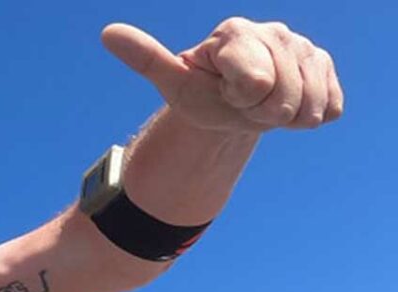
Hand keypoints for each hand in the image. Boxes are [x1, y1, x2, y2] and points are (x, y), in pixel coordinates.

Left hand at [102, 18, 342, 131]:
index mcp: (237, 32)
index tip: (225, 92)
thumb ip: (145, 58)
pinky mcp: (326, 68)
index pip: (256, 84)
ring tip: (263, 104)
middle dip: (260, 112)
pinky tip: (288, 103)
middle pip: (282, 99)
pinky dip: (307, 116)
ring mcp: (307, 47)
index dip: (239, 99)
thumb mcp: (172, 81)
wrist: (232, 104)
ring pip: (308, 105)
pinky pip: (328, 108)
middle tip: (243, 102)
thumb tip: (107, 33)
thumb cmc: (201, 92)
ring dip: (284, 117)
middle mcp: (276, 31)